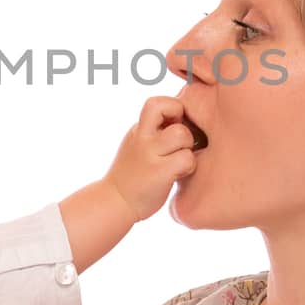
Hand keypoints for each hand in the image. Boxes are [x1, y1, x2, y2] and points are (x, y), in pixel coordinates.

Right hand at [102, 96, 198, 221]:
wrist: (115, 202)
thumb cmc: (133, 175)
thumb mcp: (138, 144)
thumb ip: (155, 130)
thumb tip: (184, 118)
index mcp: (139, 129)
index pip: (157, 102)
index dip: (173, 108)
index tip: (175, 127)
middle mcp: (142, 137)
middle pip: (171, 108)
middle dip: (184, 124)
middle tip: (180, 144)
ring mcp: (150, 154)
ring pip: (182, 134)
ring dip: (188, 147)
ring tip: (180, 160)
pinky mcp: (159, 172)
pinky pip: (187, 159)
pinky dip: (189, 166)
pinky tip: (179, 174)